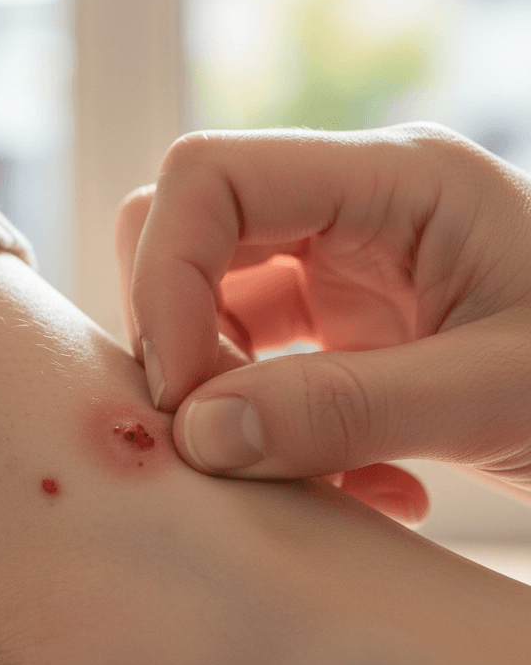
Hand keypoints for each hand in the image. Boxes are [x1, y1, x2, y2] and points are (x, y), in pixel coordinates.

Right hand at [116, 123, 530, 522]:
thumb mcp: (497, 393)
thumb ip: (344, 411)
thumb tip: (198, 435)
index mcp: (394, 181)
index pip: (209, 179)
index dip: (167, 280)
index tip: (184, 393)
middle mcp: (350, 210)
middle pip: (185, 234)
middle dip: (180, 340)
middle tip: (217, 434)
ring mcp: (339, 269)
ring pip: (207, 309)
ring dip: (222, 399)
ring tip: (306, 474)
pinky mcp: (338, 328)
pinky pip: (250, 366)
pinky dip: (269, 432)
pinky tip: (352, 485)